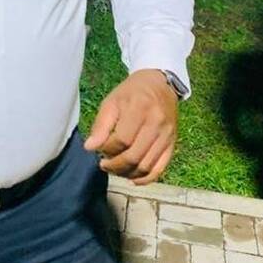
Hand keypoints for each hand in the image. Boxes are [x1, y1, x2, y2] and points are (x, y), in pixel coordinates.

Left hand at [83, 69, 177, 183]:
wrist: (159, 84)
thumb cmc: (131, 93)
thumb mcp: (112, 101)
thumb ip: (101, 125)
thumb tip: (90, 147)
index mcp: (140, 108)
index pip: (122, 140)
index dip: (107, 149)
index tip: (98, 149)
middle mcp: (156, 123)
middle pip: (134, 156)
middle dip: (115, 165)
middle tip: (104, 164)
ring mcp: (167, 135)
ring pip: (146, 166)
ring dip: (128, 173)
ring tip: (115, 169)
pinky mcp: (173, 143)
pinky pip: (160, 168)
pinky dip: (146, 178)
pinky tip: (132, 177)